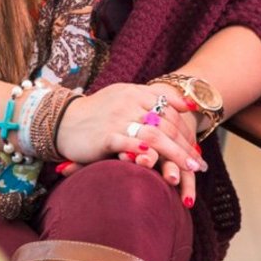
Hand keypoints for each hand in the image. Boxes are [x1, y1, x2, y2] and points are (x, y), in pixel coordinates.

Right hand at [52, 83, 207, 177]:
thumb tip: (188, 104)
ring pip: (155, 135)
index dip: (186, 130)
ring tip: (190, 167)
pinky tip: (160, 164)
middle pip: (166, 124)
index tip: (196, 149)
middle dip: (185, 145)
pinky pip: (130, 144)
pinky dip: (146, 153)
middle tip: (199, 162)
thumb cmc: (98, 113)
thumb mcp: (126, 97)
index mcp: (136, 92)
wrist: (61, 120)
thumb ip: (155, 99)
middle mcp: (129, 103)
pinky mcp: (106, 136)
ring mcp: (118, 119)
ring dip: (175, 153)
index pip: (170, 110)